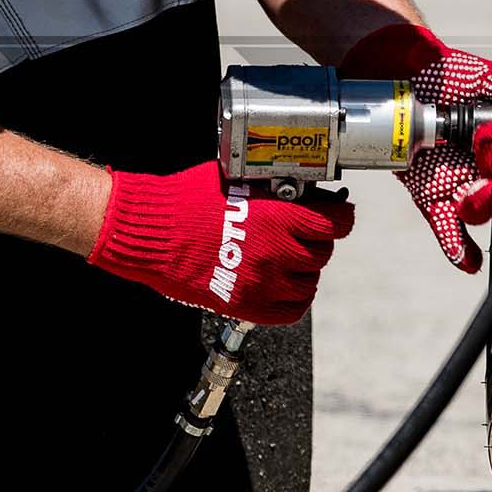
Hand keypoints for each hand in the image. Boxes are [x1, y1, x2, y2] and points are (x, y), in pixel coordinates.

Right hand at [89, 162, 353, 324]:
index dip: (340, 218)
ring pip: (309, 283)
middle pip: (322, 253)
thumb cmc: (186, 200)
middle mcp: (277, 252)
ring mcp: (262, 283)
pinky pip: (291, 311)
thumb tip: (301, 193)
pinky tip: (283, 287)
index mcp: (279, 217)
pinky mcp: (246, 305)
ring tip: (288, 261)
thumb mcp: (238, 181)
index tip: (337, 216)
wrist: (152, 231)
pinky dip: (293, 299)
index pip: (336, 223)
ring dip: (304, 271)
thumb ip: (273, 190)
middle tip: (302, 236)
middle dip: (315, 242)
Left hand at [342, 24, 491, 272]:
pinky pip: (447, 227)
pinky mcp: (431, 196)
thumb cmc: (453, 74)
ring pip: (482, 212)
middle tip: (485, 133)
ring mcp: (462, 185)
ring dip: (482, 205)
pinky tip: (465, 257)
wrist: (406, 72)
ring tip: (473, 189)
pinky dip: (457, 246)